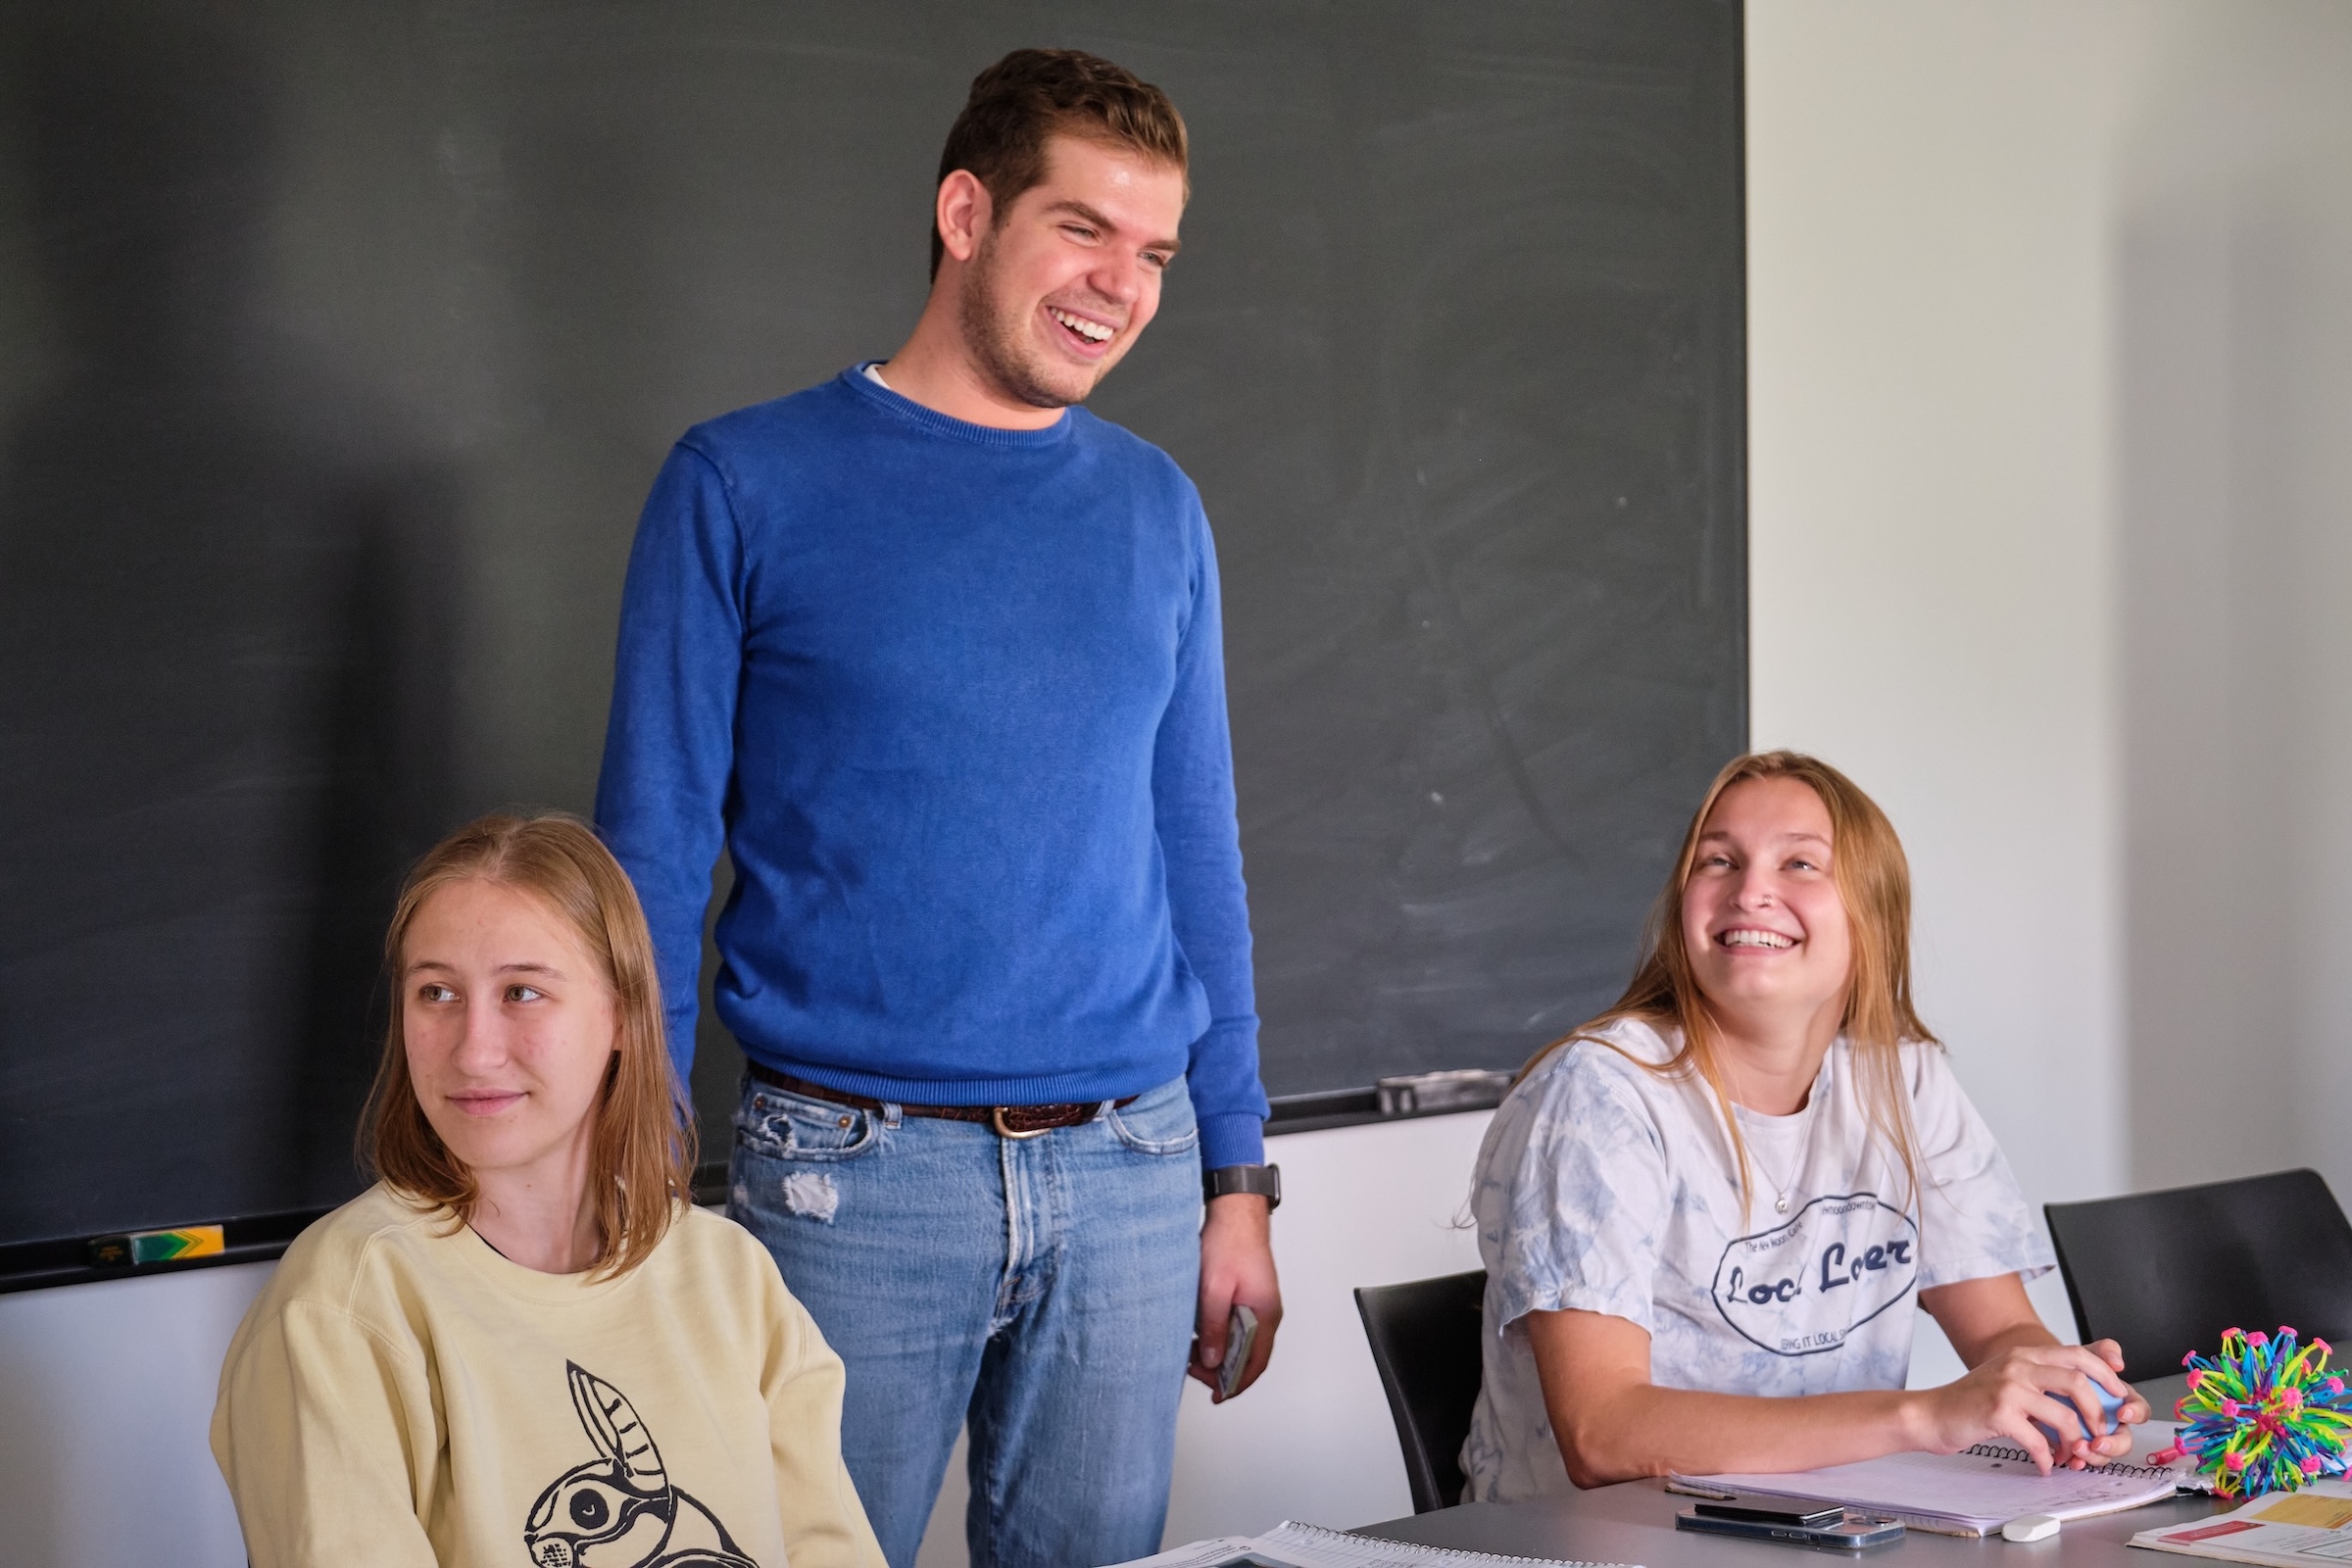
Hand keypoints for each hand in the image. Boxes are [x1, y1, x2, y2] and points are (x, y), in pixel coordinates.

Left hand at [1189, 1193, 1281, 1400]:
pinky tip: (1200, 1332)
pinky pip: (1238, 1325)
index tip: (1216, 1394)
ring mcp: (1259, 1303)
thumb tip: (1211, 1360)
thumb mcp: (1214, 1288)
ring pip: (1243, 1341)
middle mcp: (1267, 1311)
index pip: (1255, 1363)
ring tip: (1192, 1352)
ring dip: (1220, 1351)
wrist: (1235, 1210)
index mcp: (1265, 1313)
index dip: (1236, 1384)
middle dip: (1223, 1369)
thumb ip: (1212, 1327)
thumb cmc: (1229, 1241)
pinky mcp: (1249, 1294)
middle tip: (1195, 1370)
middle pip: (1250, 1356)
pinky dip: (1220, 1335)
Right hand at [1913, 1339, 2146, 1471]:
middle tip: (2097, 1435)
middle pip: (2079, 1382)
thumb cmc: (1970, 1402)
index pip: (2078, 1354)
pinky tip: (2043, 1465)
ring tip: (2069, 1457)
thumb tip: (2083, 1398)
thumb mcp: (2007, 1378)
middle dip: (2097, 1415)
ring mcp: (2008, 1388)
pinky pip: (2039, 1442)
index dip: (2105, 1375)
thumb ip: (2039, 1380)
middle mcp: (2018, 1364)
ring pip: (2065, 1416)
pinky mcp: (1999, 1413)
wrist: (1931, 1414)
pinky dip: (2046, 1460)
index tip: (2118, 1396)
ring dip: (2075, 1444)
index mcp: (2024, 1354)